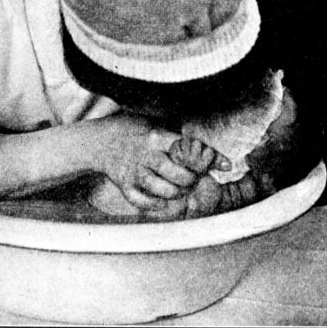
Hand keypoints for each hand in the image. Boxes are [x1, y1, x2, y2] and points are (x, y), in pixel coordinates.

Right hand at [94, 115, 230, 210]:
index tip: (226, 165)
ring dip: (176, 193)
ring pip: (161, 189)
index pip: (188, 147)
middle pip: (177, 173)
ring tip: (180, 189)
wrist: (99, 141)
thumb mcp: (154, 122)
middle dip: (191, 179)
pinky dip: (154, 204)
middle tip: (194, 178)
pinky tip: (163, 201)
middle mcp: (145, 154)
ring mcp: (133, 171)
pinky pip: (141, 200)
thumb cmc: (132, 130)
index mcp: (155, 136)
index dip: (210, 157)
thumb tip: (208, 144)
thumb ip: (177, 133)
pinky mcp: (123, 184)